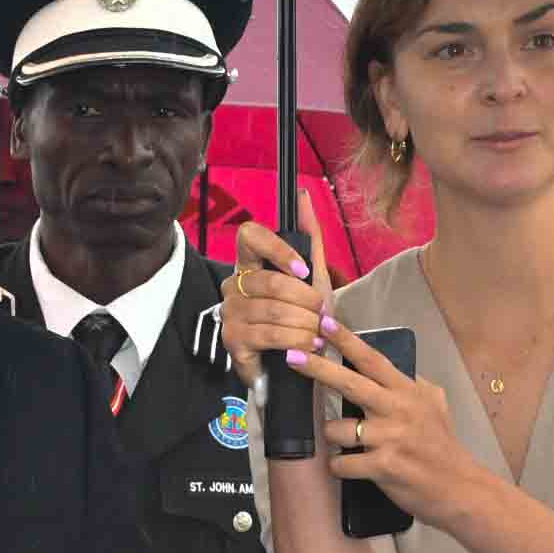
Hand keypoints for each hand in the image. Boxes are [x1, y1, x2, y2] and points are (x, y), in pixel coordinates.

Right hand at [220, 187, 336, 386]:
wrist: (300, 358)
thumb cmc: (302, 314)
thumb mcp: (312, 276)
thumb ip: (309, 237)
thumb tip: (302, 194)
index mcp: (249, 264)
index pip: (249, 235)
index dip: (278, 249)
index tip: (305, 272)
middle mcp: (232, 286)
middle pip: (271, 282)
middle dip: (307, 301)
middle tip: (323, 315)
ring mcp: (230, 315)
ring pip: (273, 311)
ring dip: (306, 324)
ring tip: (320, 333)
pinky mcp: (234, 344)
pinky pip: (269, 337)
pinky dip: (296, 342)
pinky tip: (307, 347)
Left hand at [291, 322, 490, 527]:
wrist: (459, 487)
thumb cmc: (443, 445)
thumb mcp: (435, 404)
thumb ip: (411, 385)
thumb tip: (387, 370)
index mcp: (407, 392)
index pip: (372, 360)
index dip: (346, 340)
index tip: (324, 322)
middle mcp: (396, 410)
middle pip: (349, 383)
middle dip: (317, 367)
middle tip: (292, 355)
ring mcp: (388, 438)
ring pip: (336, 429)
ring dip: (333, 437)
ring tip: (348, 444)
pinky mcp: (382, 466)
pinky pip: (340, 463)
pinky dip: (339, 466)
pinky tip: (349, 468)